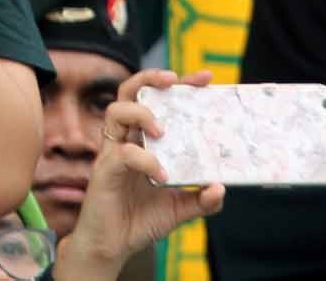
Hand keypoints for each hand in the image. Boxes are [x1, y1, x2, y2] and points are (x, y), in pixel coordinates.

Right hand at [53, 69, 225, 280]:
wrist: (112, 247)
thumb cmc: (139, 220)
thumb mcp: (179, 209)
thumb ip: (201, 199)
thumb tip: (220, 187)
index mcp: (142, 140)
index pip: (156, 100)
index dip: (178, 85)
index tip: (204, 79)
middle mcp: (125, 138)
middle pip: (129, 92)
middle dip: (150, 78)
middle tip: (173, 79)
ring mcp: (112, 151)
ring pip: (116, 111)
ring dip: (141, 114)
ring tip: (162, 130)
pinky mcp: (105, 169)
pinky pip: (123, 153)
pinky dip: (145, 160)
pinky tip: (160, 175)